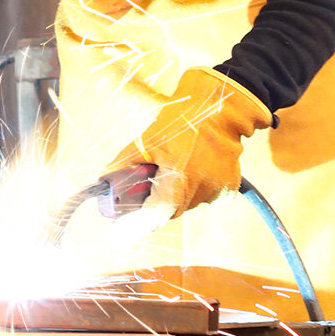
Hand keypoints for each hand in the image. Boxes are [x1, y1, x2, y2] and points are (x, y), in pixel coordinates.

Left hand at [107, 67, 273, 216]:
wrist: (219, 108)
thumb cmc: (182, 122)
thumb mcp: (147, 140)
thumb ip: (125, 163)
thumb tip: (105, 177)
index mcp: (177, 186)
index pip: (152, 218)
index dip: (135, 223)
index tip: (122, 227)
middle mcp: (198, 194)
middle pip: (170, 210)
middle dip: (157, 199)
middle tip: (150, 181)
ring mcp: (216, 192)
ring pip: (188, 201)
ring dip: (179, 190)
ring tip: (179, 163)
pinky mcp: (229, 187)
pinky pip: (207, 194)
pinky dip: (198, 184)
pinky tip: (197, 164)